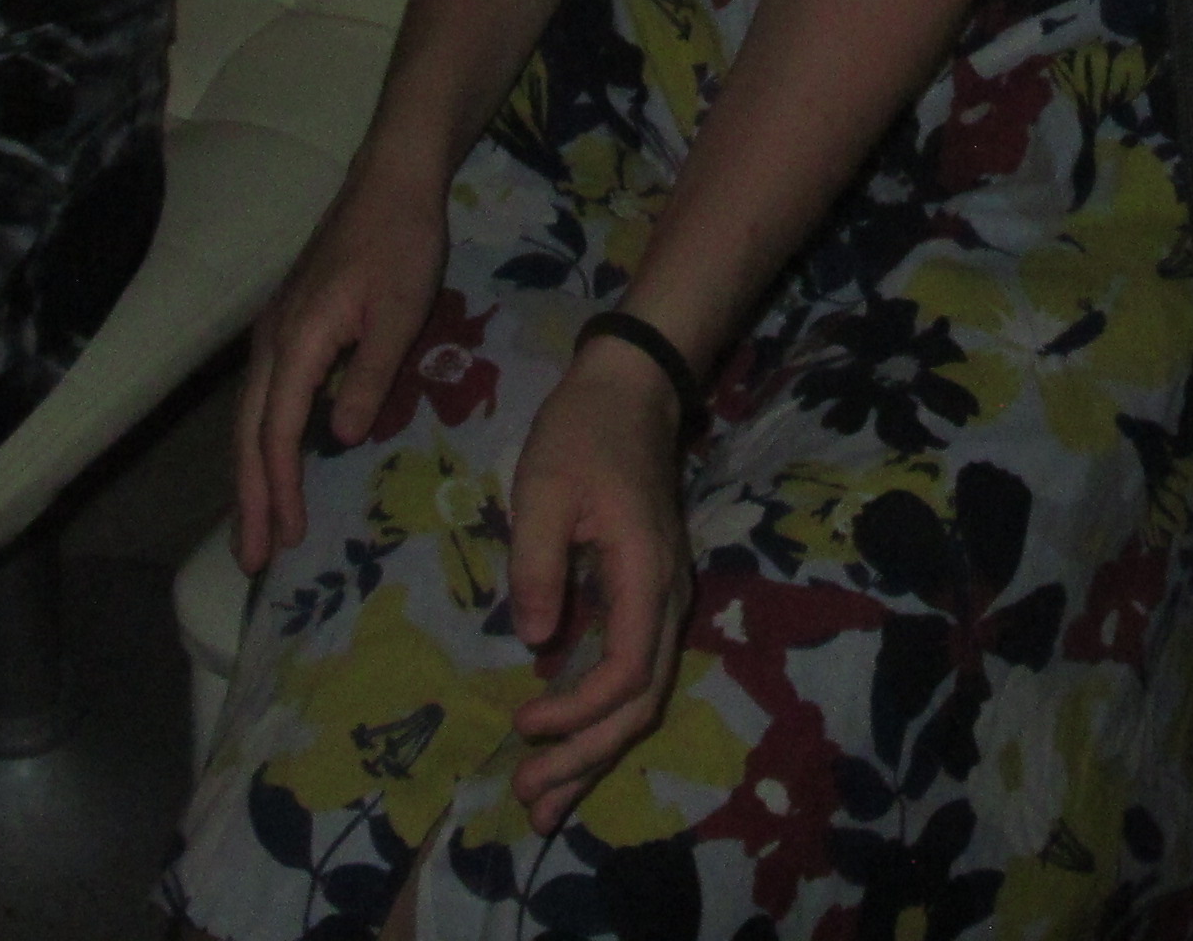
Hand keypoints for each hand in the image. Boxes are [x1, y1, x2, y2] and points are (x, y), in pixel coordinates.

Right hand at [229, 156, 448, 570]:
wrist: (391, 180)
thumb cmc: (402, 242)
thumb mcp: (400, 312)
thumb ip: (369, 376)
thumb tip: (337, 437)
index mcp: (297, 340)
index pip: (276, 430)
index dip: (280, 487)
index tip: (288, 538)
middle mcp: (272, 340)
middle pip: (248, 432)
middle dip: (249, 497)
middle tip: (251, 559)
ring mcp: (275, 331)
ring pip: (251, 416)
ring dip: (251, 474)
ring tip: (256, 527)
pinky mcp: (289, 325)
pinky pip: (264, 396)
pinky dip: (262, 439)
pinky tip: (273, 461)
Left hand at [504, 335, 692, 835]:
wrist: (630, 389)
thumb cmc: (582, 434)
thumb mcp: (541, 490)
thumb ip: (538, 566)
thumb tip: (536, 643)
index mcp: (647, 572)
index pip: (627, 669)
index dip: (579, 709)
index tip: (524, 721)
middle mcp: (668, 596)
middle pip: (641, 701)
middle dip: (588, 757)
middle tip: (529, 801)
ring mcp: (663, 598)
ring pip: (641, 694)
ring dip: (595, 749)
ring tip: (545, 802)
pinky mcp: (646, 596)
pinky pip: (631, 670)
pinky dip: (599, 713)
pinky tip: (564, 741)